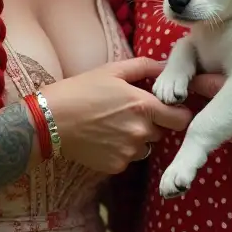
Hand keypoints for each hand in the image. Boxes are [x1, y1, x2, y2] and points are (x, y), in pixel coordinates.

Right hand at [40, 56, 191, 173]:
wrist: (50, 120)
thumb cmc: (80, 90)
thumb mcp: (112, 70)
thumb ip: (144, 67)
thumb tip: (166, 65)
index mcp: (144, 106)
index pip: (181, 118)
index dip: (177, 113)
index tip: (167, 109)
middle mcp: (141, 132)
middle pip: (162, 132)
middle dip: (152, 123)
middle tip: (130, 113)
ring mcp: (129, 151)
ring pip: (145, 146)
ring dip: (137, 138)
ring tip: (113, 125)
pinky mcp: (116, 166)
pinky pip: (128, 158)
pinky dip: (120, 151)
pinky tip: (103, 138)